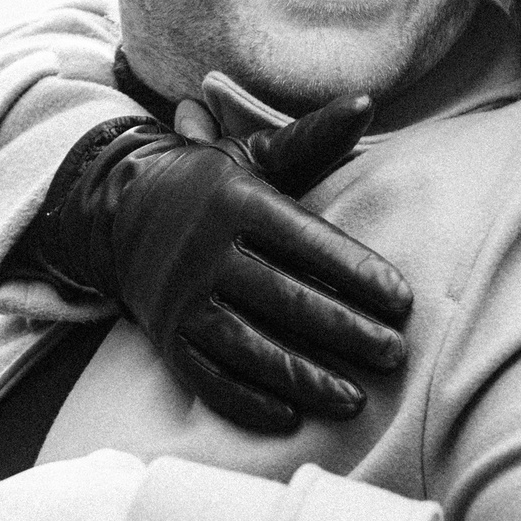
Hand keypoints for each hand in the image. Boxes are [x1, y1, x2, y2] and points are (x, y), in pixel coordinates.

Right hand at [29, 95, 413, 433]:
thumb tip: (368, 103)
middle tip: (393, 355)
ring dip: (302, 377)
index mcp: (237, 203)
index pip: (305, 241)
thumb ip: (313, 139)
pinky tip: (290, 417)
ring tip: (354, 399)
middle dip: (343, 331)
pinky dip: (246, 401)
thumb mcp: (254, 156)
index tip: (402, 301)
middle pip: (282, 298)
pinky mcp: (167, 338)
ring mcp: (182, 299)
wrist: (118, 214)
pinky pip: (207, 377)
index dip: (355, 272)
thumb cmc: (210, 185)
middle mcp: (206, 252)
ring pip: (247, 346)